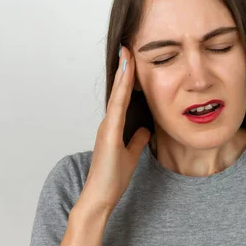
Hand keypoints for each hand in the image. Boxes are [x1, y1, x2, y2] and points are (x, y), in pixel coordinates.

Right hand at [80, 46, 149, 213]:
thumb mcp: (131, 154)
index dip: (127, 79)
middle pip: (118, 91)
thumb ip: (137, 139)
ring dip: (123, 75)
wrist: (100, 197)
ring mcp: (107, 128)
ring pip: (117, 95)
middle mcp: (108, 124)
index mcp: (114, 128)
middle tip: (128, 47)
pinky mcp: (109, 135)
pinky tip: (126, 77)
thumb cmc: (113, 179)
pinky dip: (122, 91)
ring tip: (127, 54)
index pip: (123, 98)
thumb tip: (145, 128)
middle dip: (124, 69)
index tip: (132, 60)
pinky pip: (118, 108)